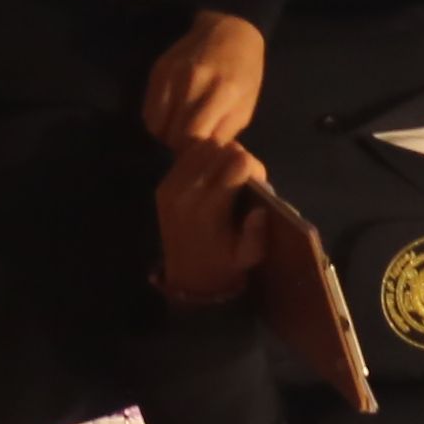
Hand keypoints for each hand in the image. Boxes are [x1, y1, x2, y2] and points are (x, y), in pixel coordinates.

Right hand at [142, 11, 265, 146]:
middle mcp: (194, 82)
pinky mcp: (158, 70)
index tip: (199, 155)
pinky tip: (170, 118)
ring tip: (179, 131)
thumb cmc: (244, 73)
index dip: (194, 153)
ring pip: (156, 125)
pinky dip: (157, 121)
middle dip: (180, 146)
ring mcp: (173, 74)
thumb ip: (225, 133)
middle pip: (173, 134)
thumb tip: (206, 158)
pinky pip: (148, 110)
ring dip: (166, 135)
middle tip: (188, 145)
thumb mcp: (245, 106)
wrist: (230, 31)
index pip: (195, 137)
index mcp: (223, 92)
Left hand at [152, 135, 276, 305]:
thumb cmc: (223, 265)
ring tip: (226, 173)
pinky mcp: (163, 185)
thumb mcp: (247, 257)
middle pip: (222, 149)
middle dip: (239, 158)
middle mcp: (188, 193)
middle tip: (243, 177)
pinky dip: (202, 157)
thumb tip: (260, 210)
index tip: (257, 182)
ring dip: (219, 155)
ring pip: (204, 147)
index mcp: (210, 210)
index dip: (255, 167)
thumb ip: (256, 235)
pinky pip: (186, 155)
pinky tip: (209, 173)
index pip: (239, 163)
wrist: (186, 276)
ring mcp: (172, 187)